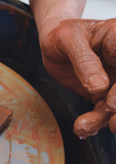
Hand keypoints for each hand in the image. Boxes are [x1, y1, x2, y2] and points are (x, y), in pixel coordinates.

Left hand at [40, 18, 115, 137]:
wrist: (53, 44)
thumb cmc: (61, 34)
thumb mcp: (66, 38)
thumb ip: (83, 59)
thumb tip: (99, 86)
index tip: (111, 102)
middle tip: (109, 123)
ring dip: (107, 120)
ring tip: (84, 127)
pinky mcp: (107, 94)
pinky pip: (108, 111)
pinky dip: (97, 122)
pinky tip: (83, 128)